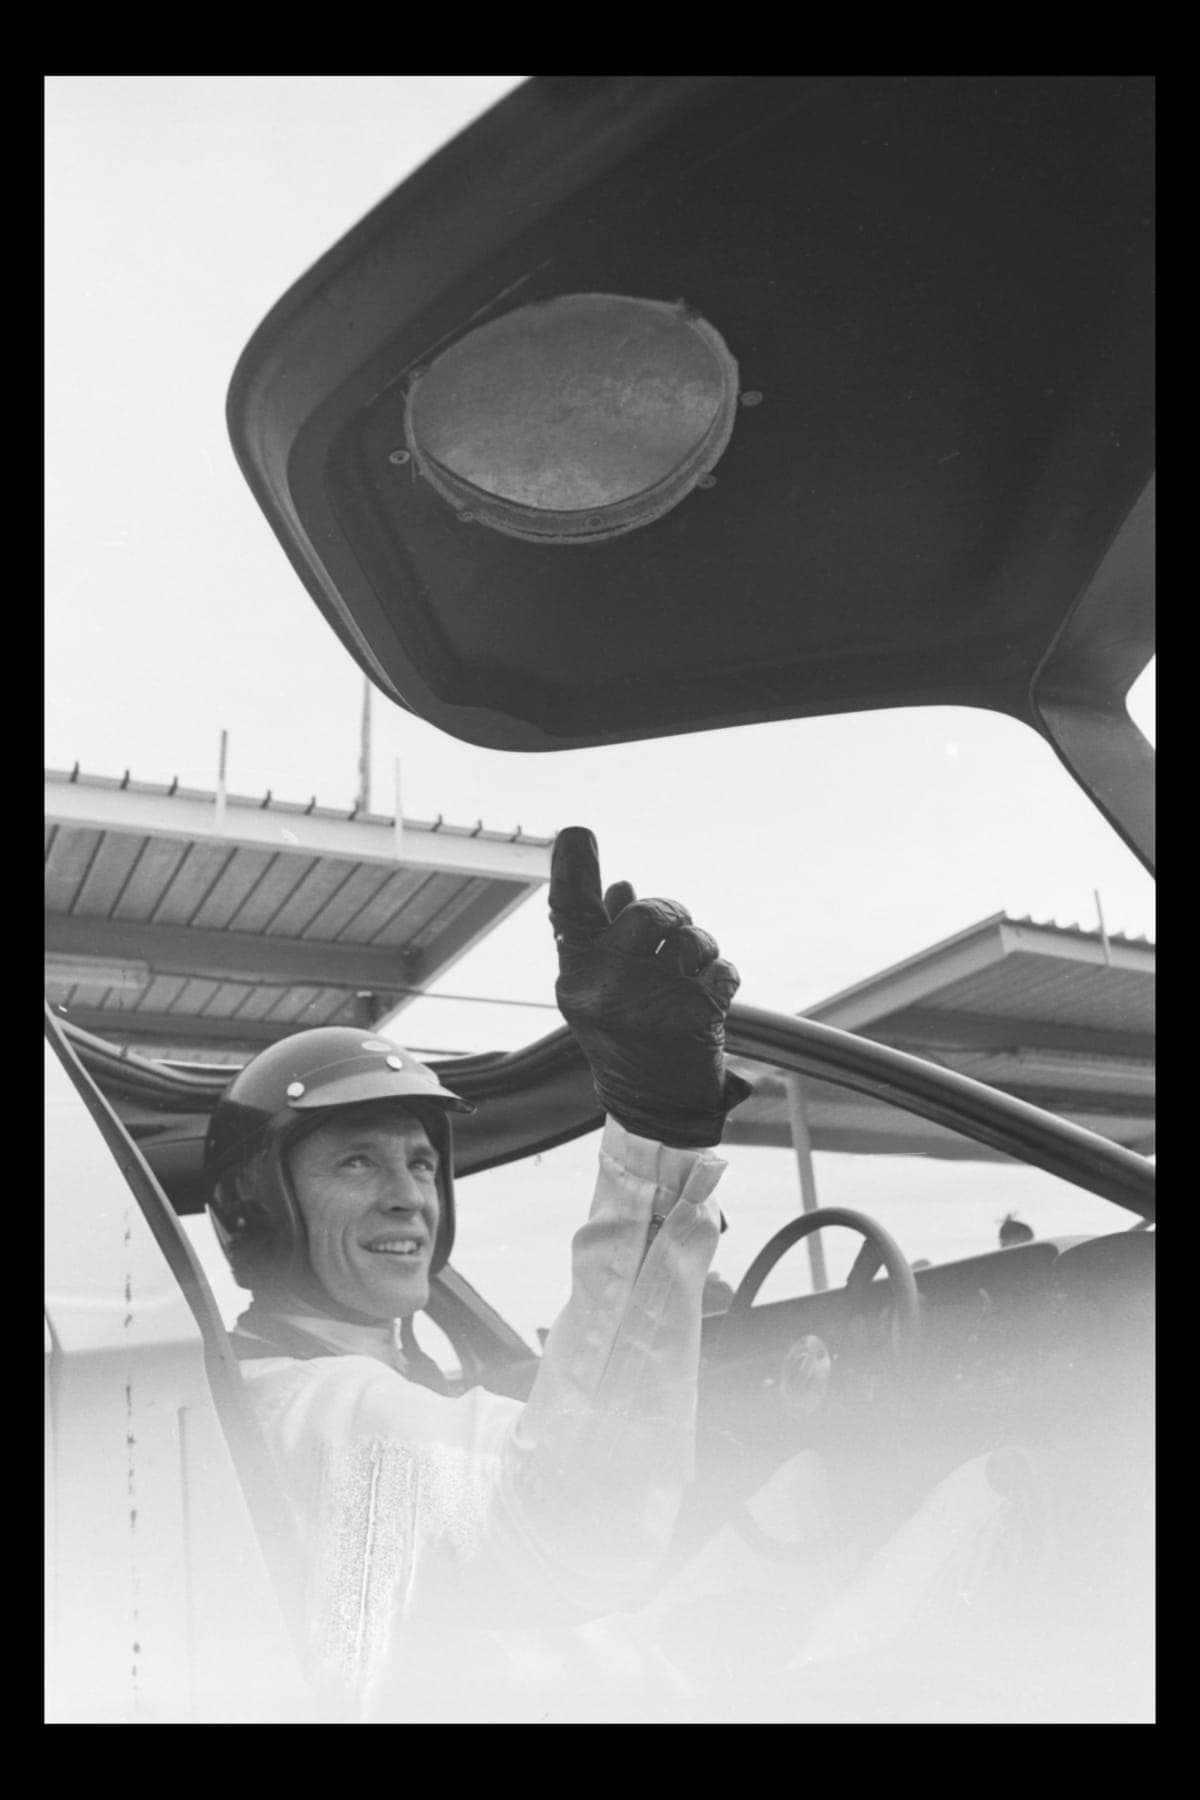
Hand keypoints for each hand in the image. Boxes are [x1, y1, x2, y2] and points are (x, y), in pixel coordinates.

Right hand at [549, 827, 751, 1148]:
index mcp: (576, 978)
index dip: (574, 868)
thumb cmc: (627, 1037)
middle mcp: (606, 988)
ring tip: (694, 976)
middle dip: (669, 914)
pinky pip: (721, 970)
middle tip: (675, 937)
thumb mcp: (602, 990)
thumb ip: (605, 937)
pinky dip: (723, 979)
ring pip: (691, 939)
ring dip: (703, 951)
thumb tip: (619, 884)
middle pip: (645, 912)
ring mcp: (650, 1003)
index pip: (571, 912)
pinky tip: (711, 999)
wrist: (655, 1107)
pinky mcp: (693, 1018)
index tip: (578, 833)